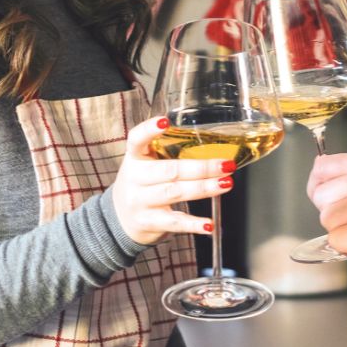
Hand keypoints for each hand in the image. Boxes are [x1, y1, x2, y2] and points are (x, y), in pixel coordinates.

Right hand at [112, 117, 236, 244]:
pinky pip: (174, 222)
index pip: (136, 139)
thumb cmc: (142, 187)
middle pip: (170, 170)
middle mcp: (135, 178)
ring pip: (175, 192)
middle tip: (225, 164)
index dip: (149, 130)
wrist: (120, 220)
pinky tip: (209, 224)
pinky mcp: (148, 222)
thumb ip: (167, 156)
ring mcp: (140, 201)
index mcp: (134, 158)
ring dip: (204, 188)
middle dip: (201, 167)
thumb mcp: (145, 166)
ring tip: (225, 183)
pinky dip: (194, 224)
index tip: (165, 122)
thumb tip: (212, 150)